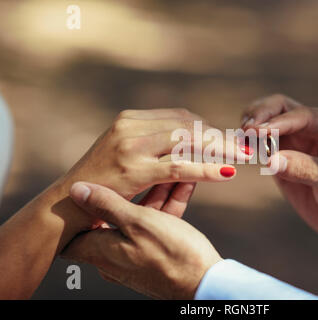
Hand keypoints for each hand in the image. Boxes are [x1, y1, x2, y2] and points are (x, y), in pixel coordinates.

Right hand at [56, 108, 242, 228]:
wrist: (67, 204)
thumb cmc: (100, 182)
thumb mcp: (125, 153)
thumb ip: (152, 143)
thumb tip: (188, 140)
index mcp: (130, 119)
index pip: (181, 117)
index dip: (209, 127)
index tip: (229, 139)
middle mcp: (131, 126)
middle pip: (189, 125)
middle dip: (220, 136)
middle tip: (244, 147)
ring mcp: (131, 146)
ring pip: (188, 142)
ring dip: (220, 149)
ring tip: (243, 156)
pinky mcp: (133, 169)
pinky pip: (179, 167)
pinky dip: (207, 169)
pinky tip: (227, 173)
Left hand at [62, 181, 220, 299]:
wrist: (205, 284)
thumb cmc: (171, 254)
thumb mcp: (138, 223)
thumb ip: (107, 204)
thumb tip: (76, 190)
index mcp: (102, 250)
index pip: (75, 230)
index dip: (78, 207)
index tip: (89, 185)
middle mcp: (114, 256)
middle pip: (114, 216)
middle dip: (131, 189)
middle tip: (142, 168)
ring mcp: (136, 256)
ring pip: (140, 218)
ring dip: (156, 193)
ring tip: (172, 170)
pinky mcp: (156, 256)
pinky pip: (157, 225)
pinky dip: (167, 206)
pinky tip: (182, 184)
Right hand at [242, 94, 317, 253]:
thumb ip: (303, 169)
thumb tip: (270, 161)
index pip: (301, 115)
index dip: (278, 122)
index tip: (257, 132)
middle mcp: (312, 125)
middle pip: (279, 107)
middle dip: (260, 115)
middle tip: (245, 131)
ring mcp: (296, 139)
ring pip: (266, 121)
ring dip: (251, 126)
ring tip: (240, 139)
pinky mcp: (282, 155)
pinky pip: (261, 143)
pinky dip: (249, 144)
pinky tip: (241, 150)